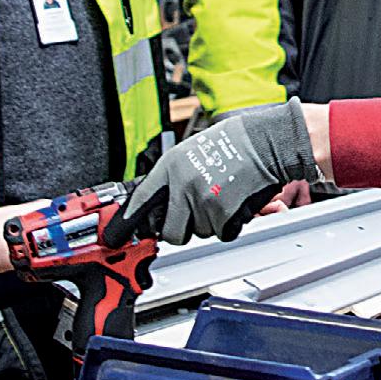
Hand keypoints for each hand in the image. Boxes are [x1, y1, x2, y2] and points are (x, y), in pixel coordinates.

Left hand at [104, 99, 321, 245]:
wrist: (266, 141)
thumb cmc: (235, 142)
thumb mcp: (193, 151)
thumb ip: (174, 177)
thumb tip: (160, 202)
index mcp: (171, 167)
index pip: (140, 202)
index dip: (126, 224)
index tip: (114, 237)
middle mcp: (182, 185)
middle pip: (170, 232)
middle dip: (181, 231)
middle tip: (192, 220)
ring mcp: (203, 201)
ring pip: (199, 233)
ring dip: (210, 223)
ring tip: (222, 197)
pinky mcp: (224, 214)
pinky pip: (222, 233)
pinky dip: (230, 224)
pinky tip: (235, 202)